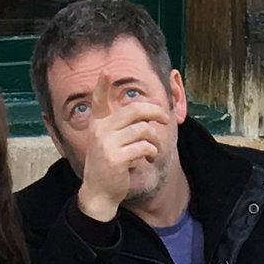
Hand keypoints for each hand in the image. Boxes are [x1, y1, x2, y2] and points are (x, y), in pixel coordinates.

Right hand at [73, 92, 174, 223]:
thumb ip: (123, 124)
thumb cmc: (110, 164)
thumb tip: (151, 108)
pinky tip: (149, 158)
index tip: (107, 70)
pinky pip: (144, 147)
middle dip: (155, 111)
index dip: (102, 85)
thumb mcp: (109, 141)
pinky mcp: (115, 158)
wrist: (99, 192)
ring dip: (155, 139)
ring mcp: (106, 144)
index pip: (98, 100)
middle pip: (134, 111)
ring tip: (154, 149)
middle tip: (165, 117)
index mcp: (98, 123)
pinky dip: (152, 152)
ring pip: (143, 130)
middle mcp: (100, 130)